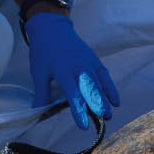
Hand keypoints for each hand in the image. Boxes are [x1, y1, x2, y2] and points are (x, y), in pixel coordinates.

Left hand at [26, 12, 119, 129]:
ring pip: (99, 84)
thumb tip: (38, 112)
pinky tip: (115, 101)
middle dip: (97, 104)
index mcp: (63, 71)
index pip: (73, 94)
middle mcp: (78, 67)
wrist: (52, 28)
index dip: (78, 110)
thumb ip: (42, 94)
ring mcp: (89, 63)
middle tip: (102, 119)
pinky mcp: (94, 61)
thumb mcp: (39, 72)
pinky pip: (105, 76)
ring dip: (105, 99)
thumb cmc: (43, 51)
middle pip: (90, 88)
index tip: (82, 125)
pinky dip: (111, 88)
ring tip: (108, 115)